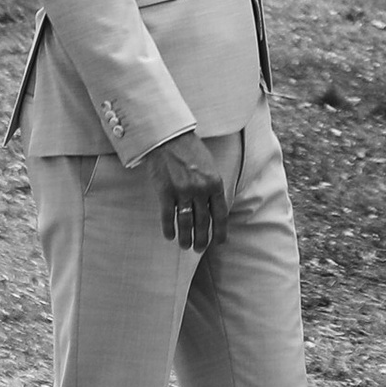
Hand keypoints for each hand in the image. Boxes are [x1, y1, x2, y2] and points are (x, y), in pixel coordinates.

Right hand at [149, 128, 228, 253]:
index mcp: (214, 182)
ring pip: (186, 223)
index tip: (218, 242)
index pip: (220, 214)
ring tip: (186, 246)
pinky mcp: (165, 192)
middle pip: (203, 222)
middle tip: (199, 249)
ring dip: (186, 238)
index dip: (220, 231)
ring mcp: (182, 191)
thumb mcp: (209, 166)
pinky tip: (170, 236)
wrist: (169, 137)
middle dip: (202, 238)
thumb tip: (214, 209)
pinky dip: (169, 229)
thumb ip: (212, 186)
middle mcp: (200, 189)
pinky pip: (168, 217)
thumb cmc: (190, 150)